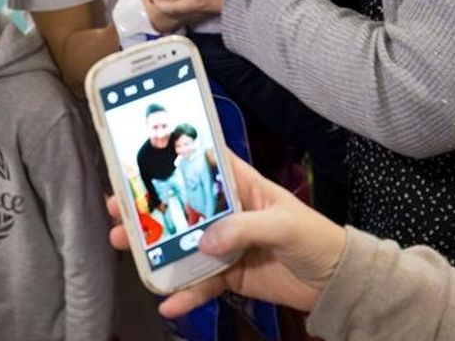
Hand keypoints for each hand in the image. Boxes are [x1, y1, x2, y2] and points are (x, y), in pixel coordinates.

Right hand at [107, 150, 346, 317]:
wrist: (336, 285)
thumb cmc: (316, 240)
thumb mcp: (284, 225)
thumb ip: (244, 228)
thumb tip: (204, 240)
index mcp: (243, 186)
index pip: (207, 162)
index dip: (177, 155)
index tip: (143, 151)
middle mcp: (228, 212)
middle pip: (182, 204)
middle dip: (149, 205)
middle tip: (118, 205)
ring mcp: (225, 245)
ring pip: (182, 243)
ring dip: (153, 246)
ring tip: (122, 244)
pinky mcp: (228, 275)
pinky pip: (200, 283)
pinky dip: (183, 293)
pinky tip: (167, 302)